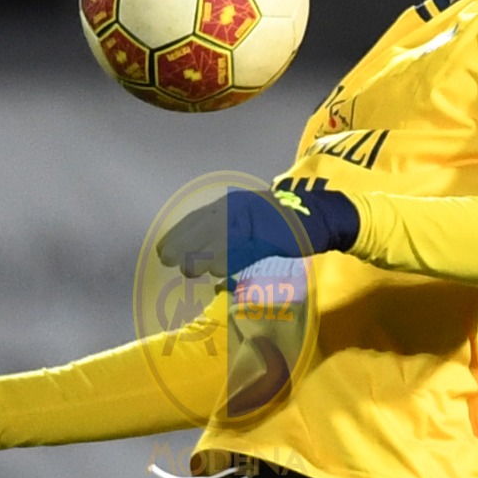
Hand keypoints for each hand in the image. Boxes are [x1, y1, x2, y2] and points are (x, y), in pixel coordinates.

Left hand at [156, 185, 359, 279]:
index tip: (161, 252)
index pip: (196, 219)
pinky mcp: (271, 236)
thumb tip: (205, 263)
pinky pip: (247, 249)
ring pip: (223, 239)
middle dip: (184, 244)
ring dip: (204, 255)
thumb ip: (226, 239)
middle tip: (169, 262)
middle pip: (204, 227)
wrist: (316, 216)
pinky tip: (217, 273)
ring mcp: (255, 221)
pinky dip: (232, 260)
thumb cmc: (279, 224)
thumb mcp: (248, 224)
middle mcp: (239, 208)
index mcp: (230, 204)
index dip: (178, 235)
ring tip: (189, 270)